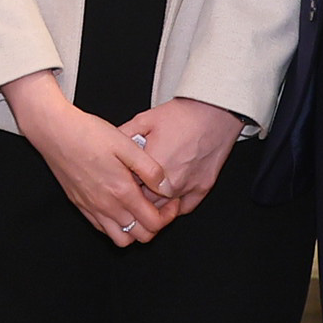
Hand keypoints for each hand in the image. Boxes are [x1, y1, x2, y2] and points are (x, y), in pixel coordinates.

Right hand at [3, 72, 173, 244]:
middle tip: (159, 207)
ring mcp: (91, 208)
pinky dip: (116, 225)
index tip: (171, 202)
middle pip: (140, 236)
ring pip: (120, 239)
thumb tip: (166, 187)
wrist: (55, 132)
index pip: (153, 223)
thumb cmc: (88, 134)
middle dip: (155, 225)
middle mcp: (106, 206)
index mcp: (121, 192)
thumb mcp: (127, 145)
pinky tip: (120, 206)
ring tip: (140, 209)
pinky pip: (102, 229)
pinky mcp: (80, 205)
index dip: (168, 216)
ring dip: (135, 229)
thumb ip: (150, 170)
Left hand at [122, 98, 245, 216]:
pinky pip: (184, 208)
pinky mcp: (202, 189)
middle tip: (132, 189)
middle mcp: (170, 182)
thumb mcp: (144, 120)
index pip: (128, 189)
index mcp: (153, 166)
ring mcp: (188, 188)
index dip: (121, 185)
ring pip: (163, 210)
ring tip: (147, 194)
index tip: (119, 180)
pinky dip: (175, 206)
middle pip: (144, 204)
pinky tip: (167, 198)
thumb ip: (123, 137)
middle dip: (136, 198)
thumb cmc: (182, 115)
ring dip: (154, 205)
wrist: (214, 112)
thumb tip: (107, 146)